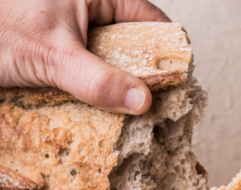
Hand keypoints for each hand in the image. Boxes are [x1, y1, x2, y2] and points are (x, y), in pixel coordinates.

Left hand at [0, 0, 169, 113]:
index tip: (175, 84)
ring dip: (119, 86)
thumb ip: (97, 79)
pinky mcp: (65, 50)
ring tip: (128, 112)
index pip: (149, 21)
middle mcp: (92, 9)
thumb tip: (142, 100)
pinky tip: (100, 107)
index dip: (166, 52)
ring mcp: (78, 31)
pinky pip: (93, 71)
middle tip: (152, 106)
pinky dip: (98, 90)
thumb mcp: (50, 55)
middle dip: (143, 75)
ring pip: (114, 60)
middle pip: (134, 44)